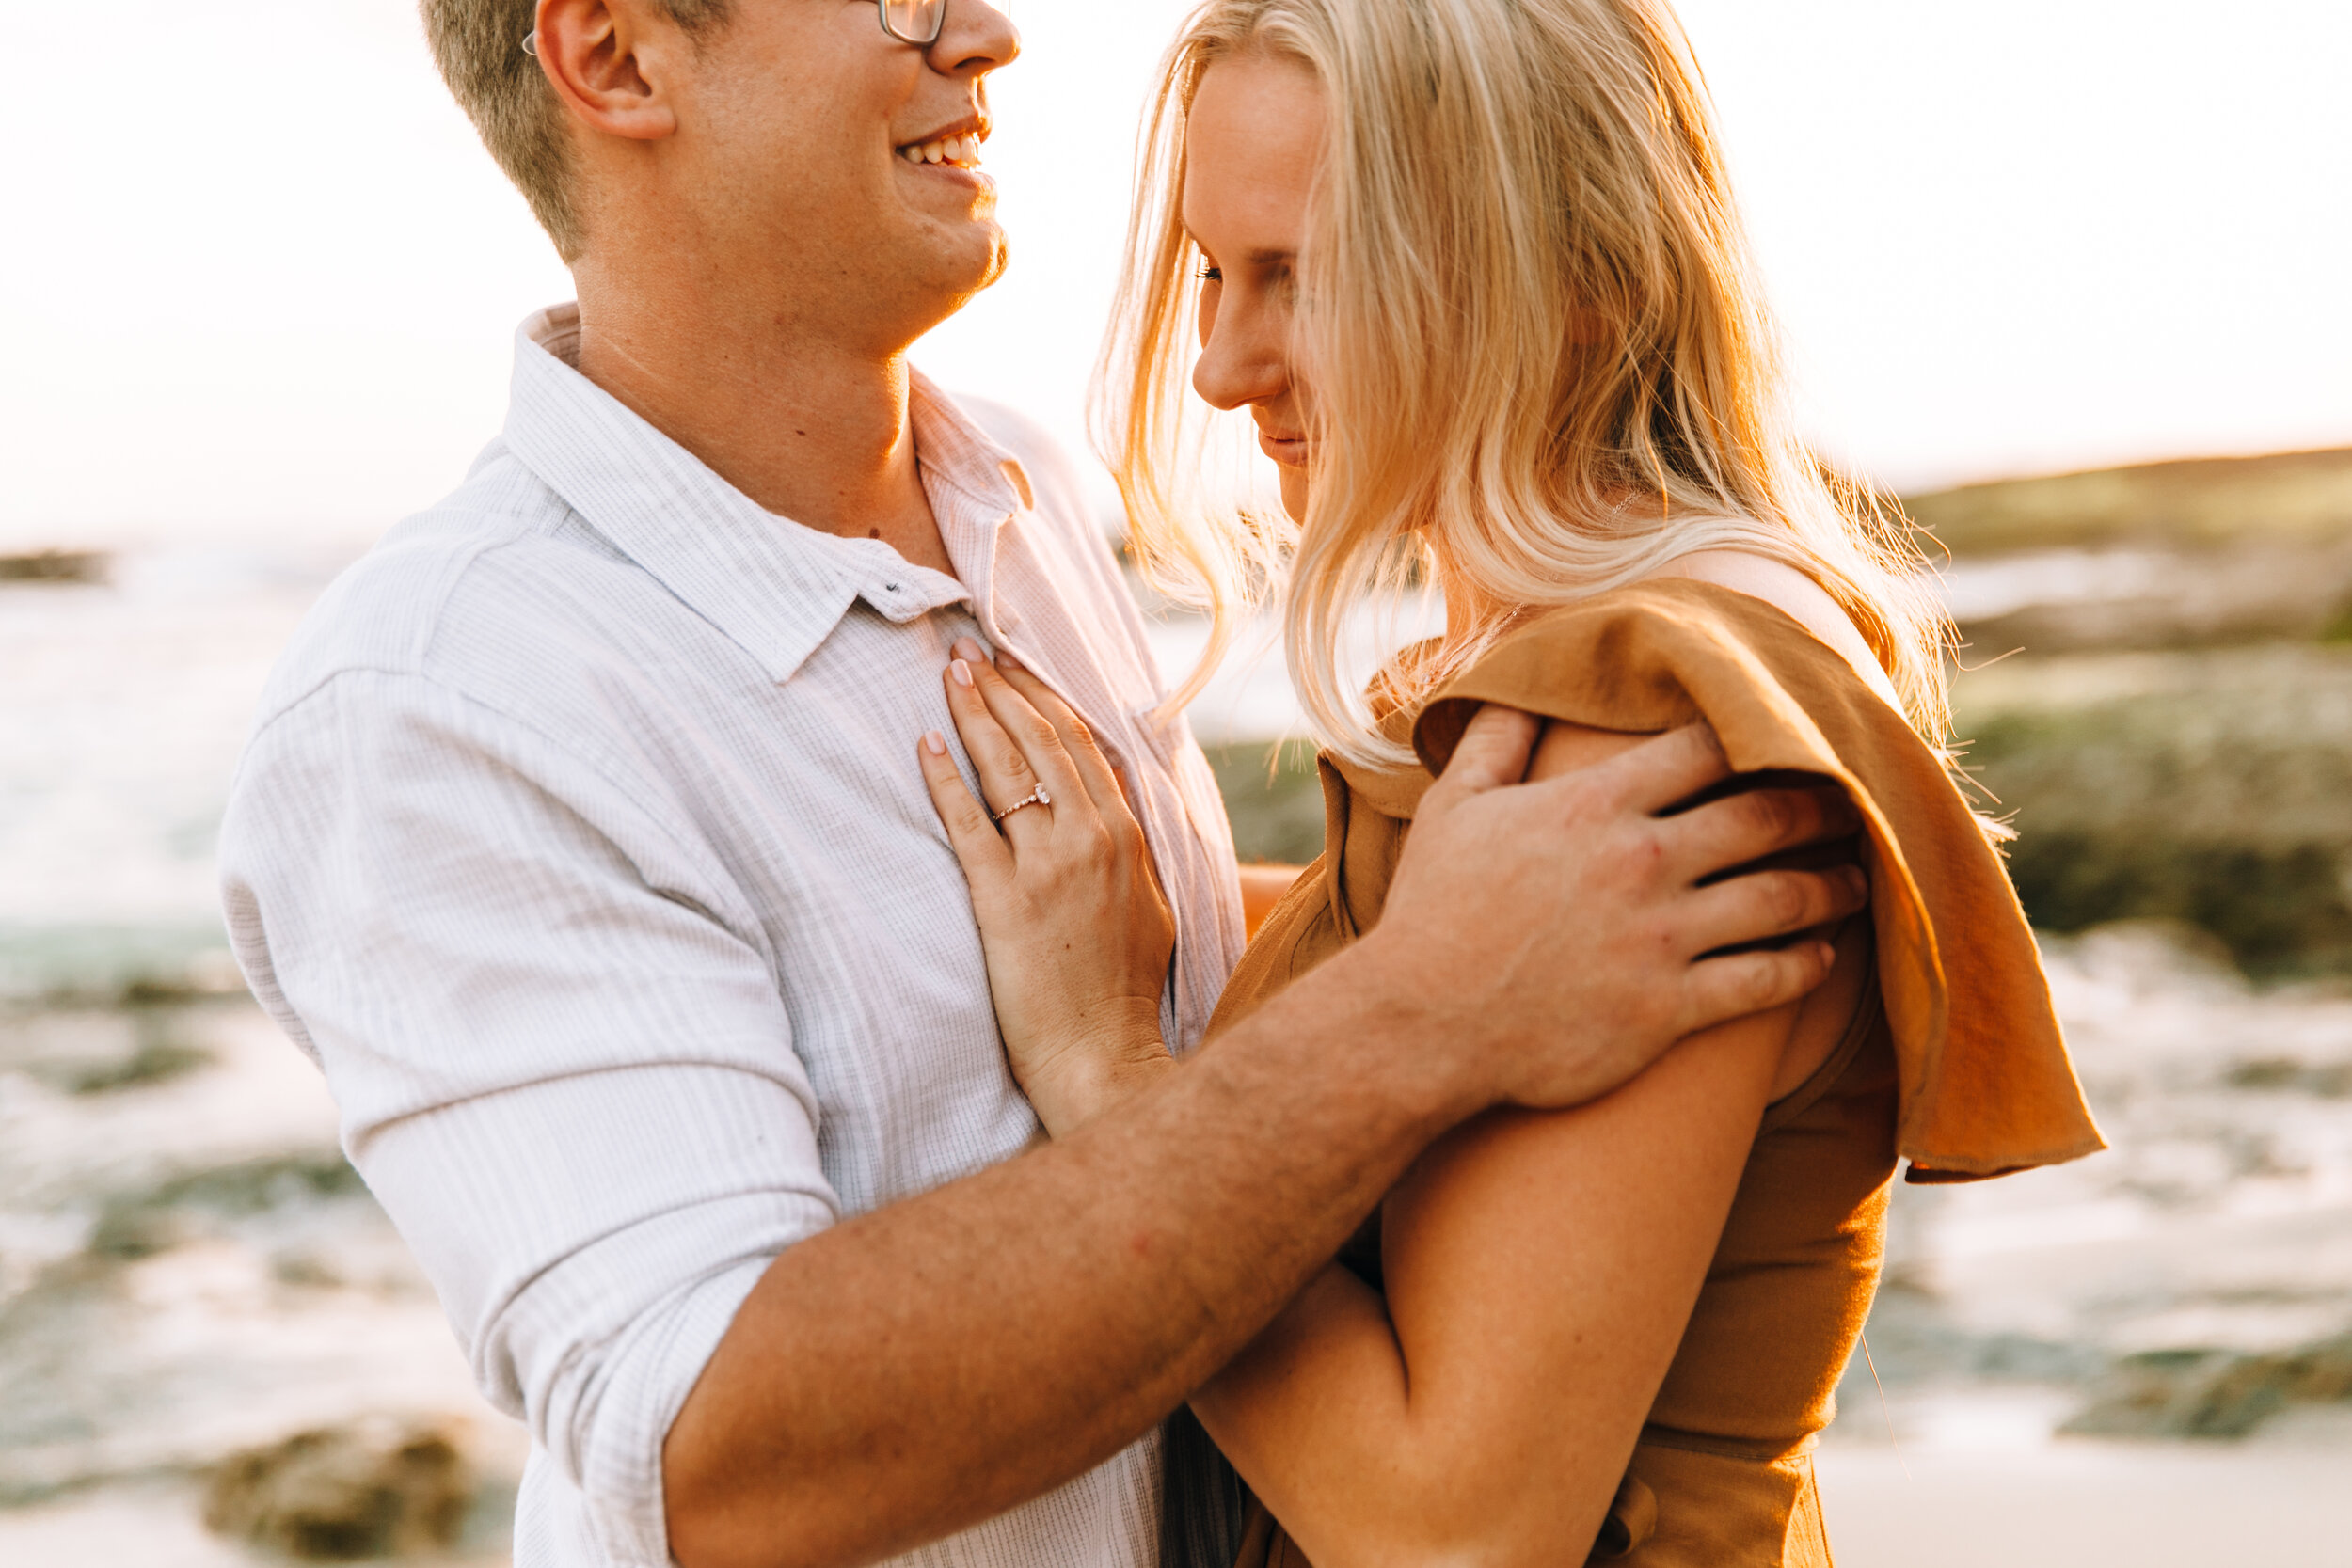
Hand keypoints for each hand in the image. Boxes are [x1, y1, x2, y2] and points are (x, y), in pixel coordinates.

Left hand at [917, 640, 1177, 1135]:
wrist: (1104, 1056)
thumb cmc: (1123, 994)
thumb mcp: (1151, 908)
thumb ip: (1133, 851)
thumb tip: (1115, 806)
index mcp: (1129, 836)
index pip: (1084, 744)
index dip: (1045, 697)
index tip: (1016, 664)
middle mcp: (1093, 838)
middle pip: (1044, 739)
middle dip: (1004, 687)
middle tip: (968, 650)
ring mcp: (1049, 866)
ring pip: (1008, 768)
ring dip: (974, 713)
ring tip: (949, 674)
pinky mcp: (1005, 899)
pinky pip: (968, 823)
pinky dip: (945, 779)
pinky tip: (924, 745)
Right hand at [1361, 707, 1867, 1115]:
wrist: (1421, 1026)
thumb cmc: (1432, 913)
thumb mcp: (1454, 809)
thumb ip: (1495, 742)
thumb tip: (1517, 688)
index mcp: (1597, 804)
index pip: (1706, 747)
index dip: (1754, 734)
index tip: (1788, 735)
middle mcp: (1643, 862)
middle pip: (1766, 815)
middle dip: (1819, 806)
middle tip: (1851, 804)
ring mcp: (1662, 938)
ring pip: (1782, 898)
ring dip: (1831, 885)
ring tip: (1858, 878)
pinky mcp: (1670, 1009)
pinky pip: (1764, 982)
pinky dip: (1805, 966)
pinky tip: (1821, 956)